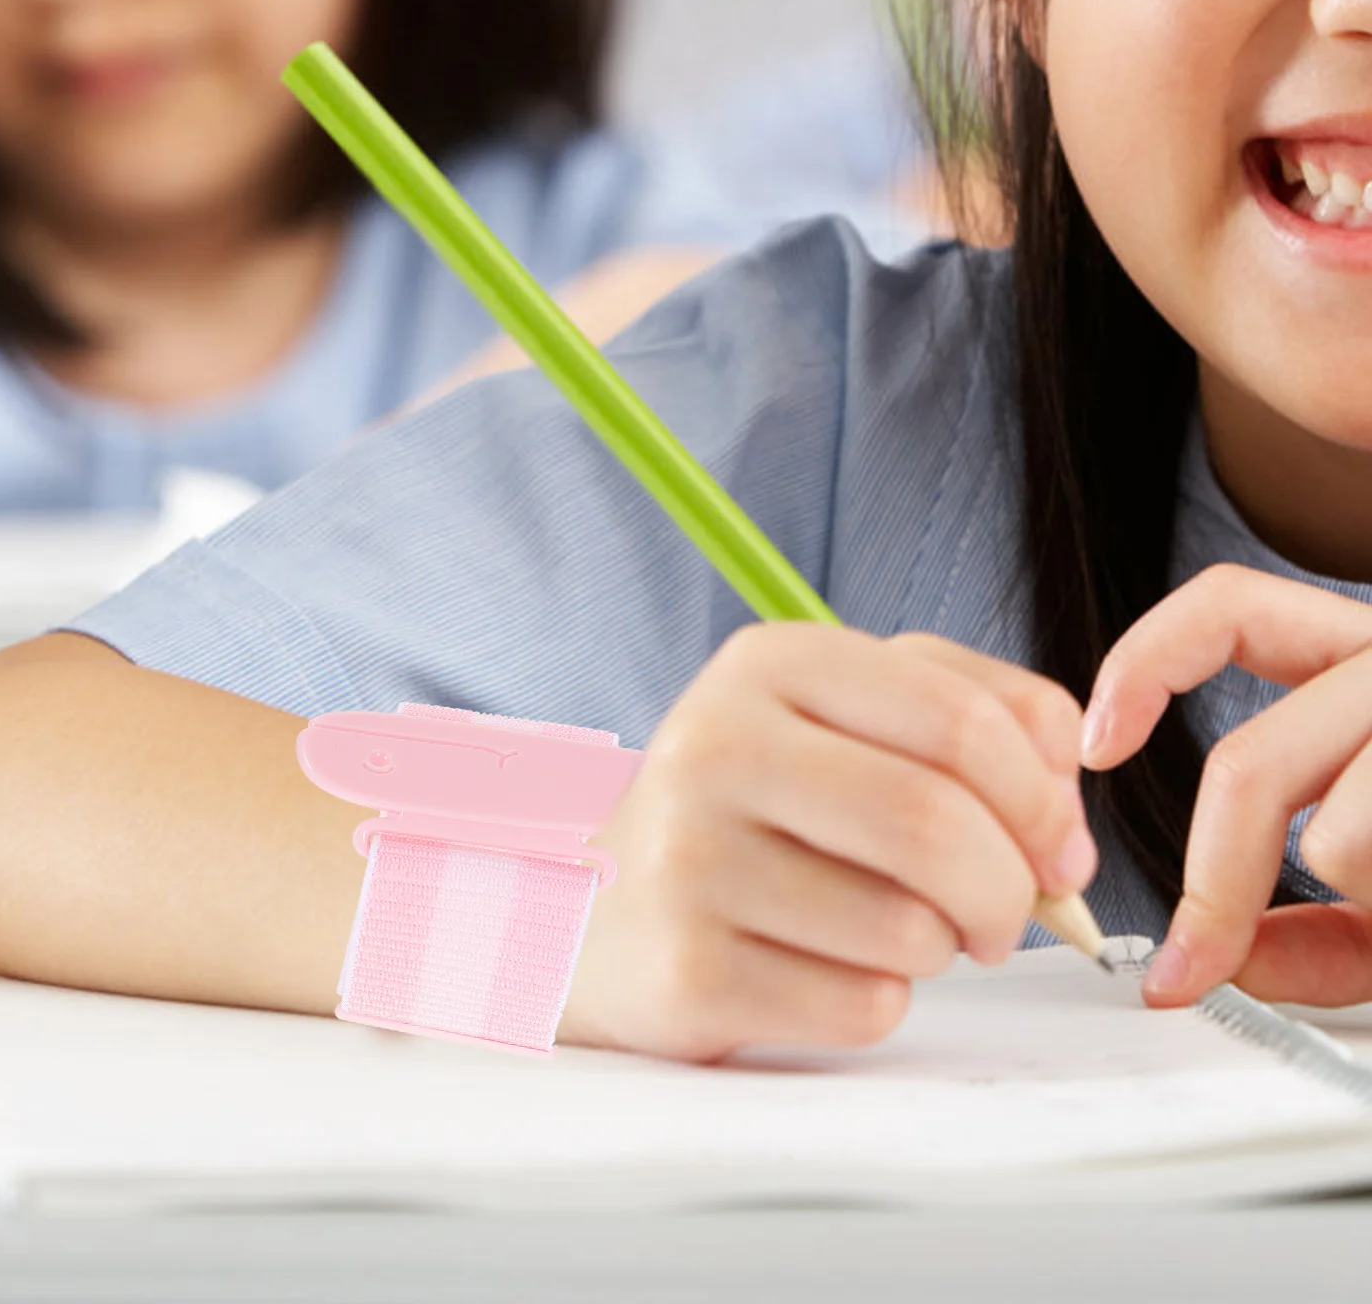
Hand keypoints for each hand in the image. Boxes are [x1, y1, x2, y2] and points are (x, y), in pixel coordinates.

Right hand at [558, 624, 1094, 1060]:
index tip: (1056, 845)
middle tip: (1002, 915)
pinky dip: (879, 1000)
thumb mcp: (845, 719)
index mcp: (769, 664)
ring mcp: (688, 858)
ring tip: (886, 927)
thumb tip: (1066, 815)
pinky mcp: (687, 969)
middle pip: (937, 825)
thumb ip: (975, 718)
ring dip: (937, 947)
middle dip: (1007, 889)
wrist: (601, 903)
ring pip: (909, 929)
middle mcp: (715, 745)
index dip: (1042, 797)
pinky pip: (862, 1005)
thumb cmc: (757, 809)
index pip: (961, 720)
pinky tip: (822, 966)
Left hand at [1080, 565, 1371, 1007]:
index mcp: (1364, 666)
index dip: (1145, 663)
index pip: (1232, 606)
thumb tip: (1217, 965)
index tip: (1095, 748)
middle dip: (1214, 884)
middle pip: (1247, 764)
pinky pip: (1364, 855)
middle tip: (1195, 962)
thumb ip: (1310, 932)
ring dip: (1362, 908)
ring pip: (1328, 833)